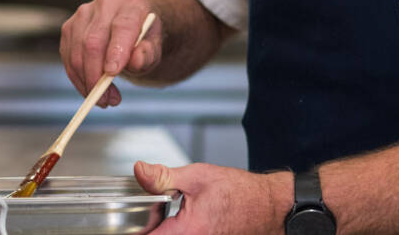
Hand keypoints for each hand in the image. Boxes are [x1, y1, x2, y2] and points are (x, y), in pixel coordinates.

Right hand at [59, 0, 163, 106]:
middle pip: (93, 42)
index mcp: (132, 4)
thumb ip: (148, 54)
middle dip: (97, 76)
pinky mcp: (69, 27)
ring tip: (104, 100)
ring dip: (87, 82)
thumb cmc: (142, 40)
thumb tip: (135, 61)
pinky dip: (77, 79)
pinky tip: (90, 90)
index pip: (122, 27)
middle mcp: (105, 3)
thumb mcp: (153, 48)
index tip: (112, 74)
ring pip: (77, 53)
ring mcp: (83, 13)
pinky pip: (68, 58)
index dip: (116, 51)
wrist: (129, 26)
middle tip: (107, 101)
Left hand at [135, 160, 291, 234]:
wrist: (266, 206)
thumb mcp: (196, 177)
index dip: (136, 229)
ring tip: (167, 214)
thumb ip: (163, 177)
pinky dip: (175, 231)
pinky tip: (181, 220)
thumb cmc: (238, 193)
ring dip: (163, 229)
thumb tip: (139, 171)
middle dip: (149, 228)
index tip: (132, 220)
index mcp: (187, 232)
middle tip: (151, 212)